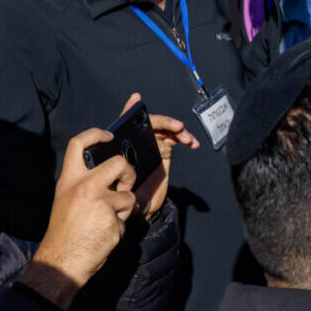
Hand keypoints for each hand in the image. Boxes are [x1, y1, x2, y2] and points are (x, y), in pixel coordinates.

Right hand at [23, 126, 136, 307]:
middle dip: (129, 174)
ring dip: (124, 210)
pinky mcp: (112, 219)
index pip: (78, 143)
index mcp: (69, 180)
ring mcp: (99, 202)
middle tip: (124, 187)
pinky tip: (106, 234)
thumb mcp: (66, 199)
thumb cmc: (65, 232)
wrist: (61, 261)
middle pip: (119, 163)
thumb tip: (109, 174)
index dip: (96, 133)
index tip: (109, 136)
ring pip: (128, 196)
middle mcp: (84, 187)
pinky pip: (127, 218)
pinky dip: (121, 227)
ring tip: (106, 221)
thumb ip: (84, 183)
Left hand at [129, 91, 195, 216]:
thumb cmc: (124, 195)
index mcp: (123, 145)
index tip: (139, 104)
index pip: (128, 123)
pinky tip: (192, 143)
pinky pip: (175, 138)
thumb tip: (120, 156)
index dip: (134, 111)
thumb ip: (119, 173)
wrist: (140, 206)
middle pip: (151, 123)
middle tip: (178, 127)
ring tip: (187, 138)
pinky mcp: (163, 150)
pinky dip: (185, 138)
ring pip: (165, 129)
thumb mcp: (118, 185)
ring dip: (178, 130)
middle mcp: (137, 142)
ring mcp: (151, 145)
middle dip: (166, 122)